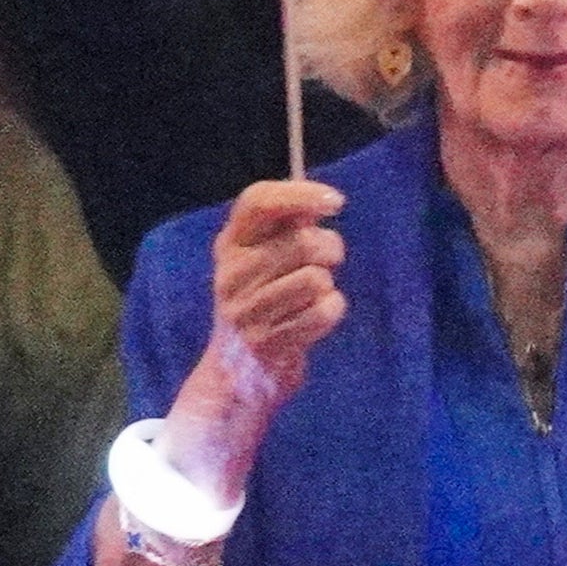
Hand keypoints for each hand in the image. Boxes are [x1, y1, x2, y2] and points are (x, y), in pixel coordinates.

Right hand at [200, 179, 347, 407]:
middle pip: (303, 242)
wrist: (238, 370)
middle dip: (329, 249)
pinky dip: (332, 311)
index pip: (257, 202)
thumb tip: (324, 201)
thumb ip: (287, 227)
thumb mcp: (262, 257)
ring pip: (316, 279)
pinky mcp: (267, 342)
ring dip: (327, 286)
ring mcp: (246, 310)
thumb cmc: (263, 299)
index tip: (336, 202)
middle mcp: (231, 273)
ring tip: (311, 295)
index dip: (300, 195)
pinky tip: (313, 318)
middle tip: (326, 262)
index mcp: (230, 243)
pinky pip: (324, 312)